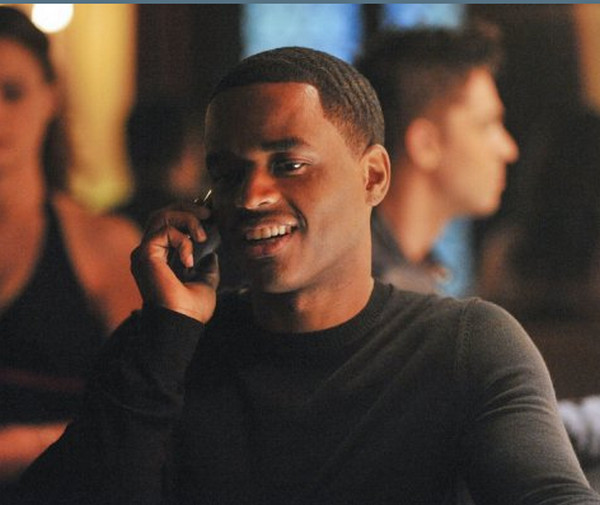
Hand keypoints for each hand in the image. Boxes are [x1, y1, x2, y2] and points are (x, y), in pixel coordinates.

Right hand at [130, 205, 218, 322]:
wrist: (181, 322)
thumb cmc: (190, 310)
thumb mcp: (205, 284)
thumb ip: (207, 269)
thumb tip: (212, 256)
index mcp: (160, 259)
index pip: (169, 224)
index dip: (187, 214)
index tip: (208, 214)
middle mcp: (149, 253)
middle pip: (162, 214)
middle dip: (187, 209)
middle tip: (208, 214)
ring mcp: (144, 252)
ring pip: (162, 216)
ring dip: (187, 219)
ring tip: (202, 235)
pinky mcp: (145, 254)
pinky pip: (165, 230)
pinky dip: (183, 240)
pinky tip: (189, 260)